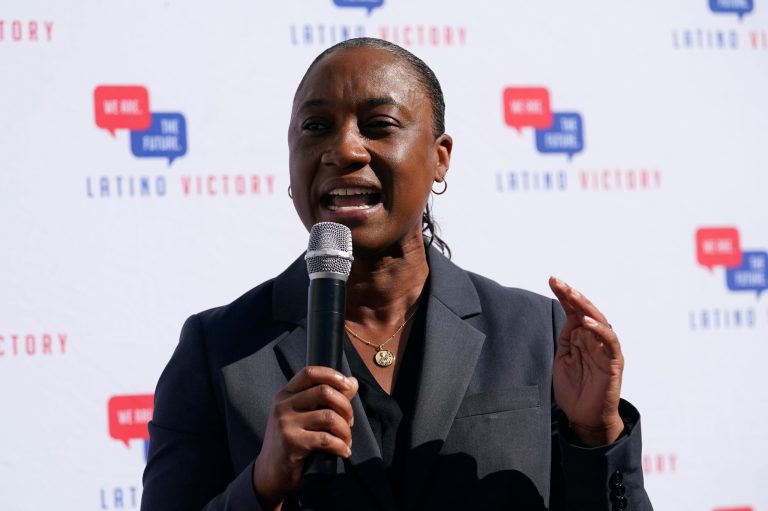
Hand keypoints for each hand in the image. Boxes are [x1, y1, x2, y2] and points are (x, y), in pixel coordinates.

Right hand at [252, 366, 357, 508]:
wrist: (270, 472)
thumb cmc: (290, 441)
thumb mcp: (302, 415)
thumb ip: (327, 398)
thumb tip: (352, 382)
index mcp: (285, 395)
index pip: (309, 373)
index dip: (332, 375)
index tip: (348, 386)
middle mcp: (283, 406)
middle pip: (324, 392)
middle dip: (346, 406)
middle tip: (349, 421)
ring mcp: (286, 424)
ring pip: (329, 416)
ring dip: (345, 430)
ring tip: (346, 440)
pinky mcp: (292, 443)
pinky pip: (327, 439)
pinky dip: (341, 446)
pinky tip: (343, 451)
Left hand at [549, 277, 623, 446]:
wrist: (584, 418)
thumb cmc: (574, 390)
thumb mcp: (564, 359)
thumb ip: (567, 338)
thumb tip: (569, 316)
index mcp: (582, 338)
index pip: (574, 311)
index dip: (564, 296)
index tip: (552, 280)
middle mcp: (595, 340)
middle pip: (586, 311)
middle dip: (571, 295)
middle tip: (557, 281)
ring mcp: (605, 350)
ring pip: (599, 320)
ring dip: (584, 305)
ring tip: (570, 293)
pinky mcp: (614, 362)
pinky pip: (609, 342)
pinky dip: (599, 330)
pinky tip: (585, 321)